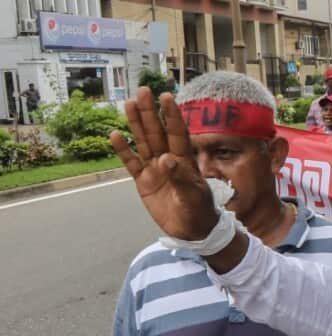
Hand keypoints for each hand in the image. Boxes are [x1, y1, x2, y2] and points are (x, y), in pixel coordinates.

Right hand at [110, 87, 218, 241]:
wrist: (192, 231)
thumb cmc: (199, 211)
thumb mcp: (193, 196)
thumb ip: (180, 177)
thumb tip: (166, 159)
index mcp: (184, 160)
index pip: (178, 133)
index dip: (172, 116)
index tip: (166, 96)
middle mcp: (168, 160)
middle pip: (157, 132)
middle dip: (150, 112)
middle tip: (143, 91)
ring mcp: (154, 170)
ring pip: (143, 143)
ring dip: (136, 124)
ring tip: (128, 104)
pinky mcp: (143, 182)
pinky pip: (131, 163)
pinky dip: (123, 150)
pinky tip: (115, 134)